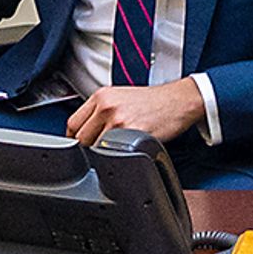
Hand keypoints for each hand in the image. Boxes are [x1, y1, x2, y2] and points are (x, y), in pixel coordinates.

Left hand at [66, 76, 207, 145]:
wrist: (179, 101)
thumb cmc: (154, 102)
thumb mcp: (122, 98)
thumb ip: (101, 112)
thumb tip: (87, 133)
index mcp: (102, 96)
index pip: (73, 123)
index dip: (75, 139)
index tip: (81, 146)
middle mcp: (106, 106)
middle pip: (80, 138)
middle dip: (87, 149)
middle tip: (99, 152)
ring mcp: (117, 120)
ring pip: (94, 148)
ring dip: (101, 155)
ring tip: (114, 152)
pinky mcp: (130, 134)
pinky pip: (111, 153)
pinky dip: (115, 157)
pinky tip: (124, 153)